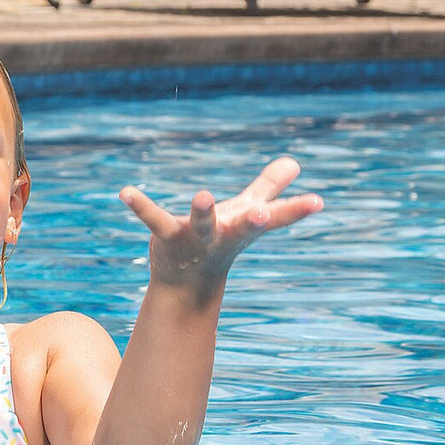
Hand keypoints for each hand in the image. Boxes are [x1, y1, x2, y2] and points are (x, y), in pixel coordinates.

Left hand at [119, 156, 322, 297]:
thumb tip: (294, 162)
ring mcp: (196, 238)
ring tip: (204, 195)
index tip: (318, 202)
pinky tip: (125, 191)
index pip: (276, 219)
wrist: (186, 283)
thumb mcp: (246, 211)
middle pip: (243, 228)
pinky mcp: (167, 236)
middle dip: (254, 221)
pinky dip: (140, 205)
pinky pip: (154, 220)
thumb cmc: (221, 239)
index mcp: (244, 227)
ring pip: (202, 224)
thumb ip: (269, 187)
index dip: (296, 210)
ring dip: (203, 211)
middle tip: (263, 214)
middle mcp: (224, 235)